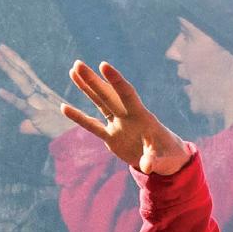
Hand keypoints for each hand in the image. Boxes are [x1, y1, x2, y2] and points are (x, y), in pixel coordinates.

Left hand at [0, 42, 72, 138]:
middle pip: (20, 71)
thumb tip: (21, 127)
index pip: (24, 71)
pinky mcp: (37, 115)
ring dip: (6, 67)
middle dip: (6, 59)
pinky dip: (11, 98)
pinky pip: (22, 105)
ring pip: (19, 81)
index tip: (2, 47)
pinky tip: (0, 91)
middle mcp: (39, 92)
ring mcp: (38, 101)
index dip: (13, 59)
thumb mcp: (41, 125)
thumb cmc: (61, 128)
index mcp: (40, 91)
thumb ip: (29, 125)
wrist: (76, 137)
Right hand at [62, 60, 193, 177]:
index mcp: (141, 116)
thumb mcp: (163, 158)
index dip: (115, 81)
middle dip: (93, 80)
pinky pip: (92, 126)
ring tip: (73, 71)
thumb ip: (153, 159)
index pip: (126, 94)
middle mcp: (127, 116)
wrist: (165, 159)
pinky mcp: (111, 137)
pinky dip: (78, 117)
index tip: (103, 65)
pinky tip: (64, 107)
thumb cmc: (168, 155)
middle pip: (107, 95)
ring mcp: (118, 125)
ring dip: (86, 88)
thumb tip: (147, 167)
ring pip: (99, 103)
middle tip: (77, 64)